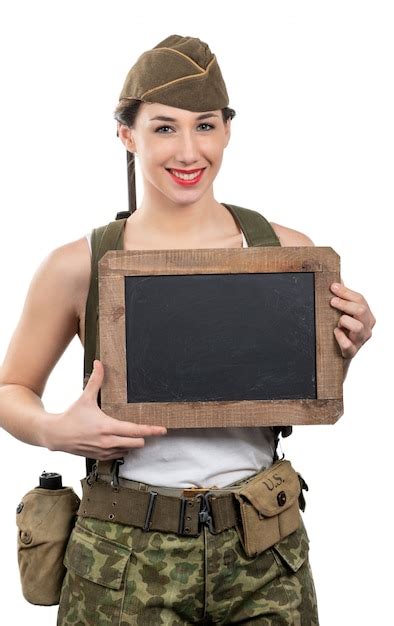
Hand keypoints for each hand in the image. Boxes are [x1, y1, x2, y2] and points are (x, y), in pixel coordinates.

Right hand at [43, 360, 166, 458]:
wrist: (56, 434)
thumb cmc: (71, 416)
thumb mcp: (85, 398)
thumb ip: (95, 380)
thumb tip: (99, 363)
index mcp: (107, 427)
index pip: (135, 430)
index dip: (151, 430)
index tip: (162, 430)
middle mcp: (108, 441)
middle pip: (137, 443)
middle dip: (143, 436)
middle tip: (147, 429)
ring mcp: (105, 451)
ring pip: (129, 450)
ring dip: (133, 443)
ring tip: (131, 434)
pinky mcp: (100, 457)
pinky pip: (119, 455)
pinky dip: (123, 448)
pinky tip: (119, 440)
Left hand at [330, 282, 375, 358]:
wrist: (337, 354)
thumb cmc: (343, 330)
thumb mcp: (344, 313)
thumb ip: (343, 298)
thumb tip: (339, 280)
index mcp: (367, 316)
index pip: (360, 299)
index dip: (346, 292)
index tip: (333, 287)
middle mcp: (367, 328)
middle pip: (360, 310)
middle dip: (344, 304)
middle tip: (332, 302)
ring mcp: (360, 340)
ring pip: (357, 326)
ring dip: (344, 321)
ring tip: (337, 323)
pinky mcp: (352, 352)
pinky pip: (348, 344)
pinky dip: (340, 337)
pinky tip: (335, 332)